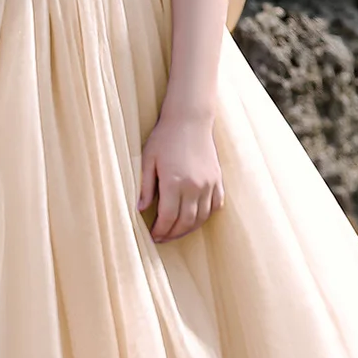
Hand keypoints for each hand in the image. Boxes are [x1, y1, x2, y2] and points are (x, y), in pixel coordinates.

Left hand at [138, 111, 223, 242]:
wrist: (190, 119)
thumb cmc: (165, 137)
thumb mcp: (148, 160)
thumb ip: (145, 187)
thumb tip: (140, 209)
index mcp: (174, 182)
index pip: (168, 217)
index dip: (160, 230)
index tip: (153, 236)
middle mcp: (194, 186)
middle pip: (185, 222)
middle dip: (173, 234)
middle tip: (162, 238)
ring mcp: (209, 183)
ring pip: (202, 217)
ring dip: (188, 229)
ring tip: (176, 232)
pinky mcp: (217, 179)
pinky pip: (215, 205)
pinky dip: (206, 216)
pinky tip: (195, 219)